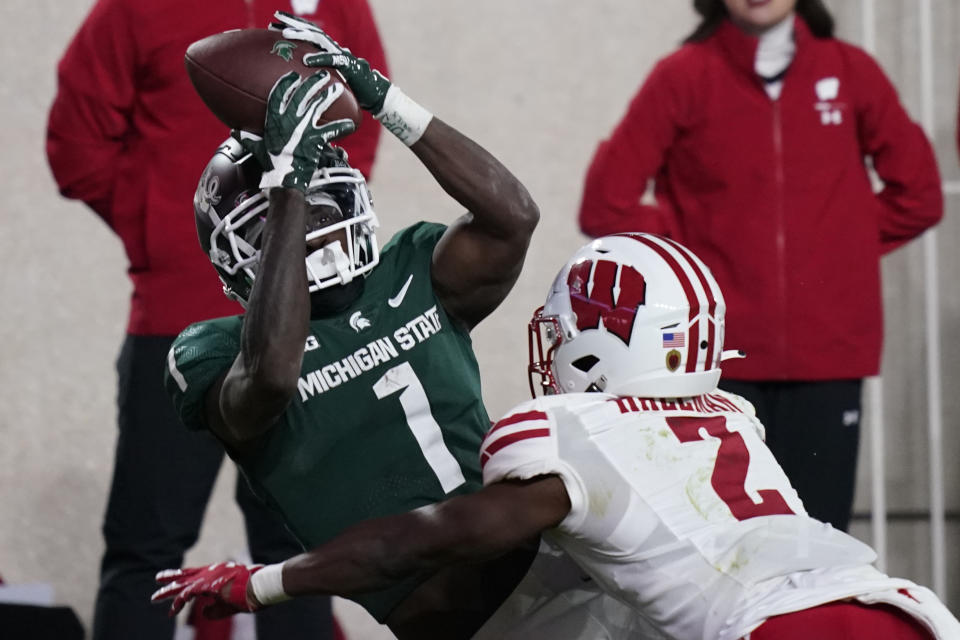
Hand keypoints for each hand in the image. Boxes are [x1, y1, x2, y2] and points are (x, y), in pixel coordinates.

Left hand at [151, 562, 262, 617]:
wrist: (258, 587)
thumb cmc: (248, 594)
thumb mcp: (228, 604)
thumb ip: (214, 609)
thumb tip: (202, 612)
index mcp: (217, 573)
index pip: (196, 573)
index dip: (183, 575)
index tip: (173, 576)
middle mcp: (210, 572)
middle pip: (186, 575)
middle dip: (171, 578)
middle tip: (157, 579)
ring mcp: (208, 578)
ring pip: (182, 585)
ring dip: (168, 592)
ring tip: (155, 597)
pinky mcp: (206, 586)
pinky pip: (187, 595)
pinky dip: (178, 603)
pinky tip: (172, 611)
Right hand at [239, 70, 355, 190]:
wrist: (283, 180)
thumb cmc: (270, 166)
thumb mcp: (256, 149)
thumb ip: (247, 138)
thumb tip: (236, 131)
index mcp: (273, 121)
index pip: (278, 96)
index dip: (286, 84)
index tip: (293, 76)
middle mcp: (288, 121)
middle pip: (301, 96)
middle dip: (312, 83)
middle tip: (321, 75)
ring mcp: (302, 130)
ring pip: (317, 107)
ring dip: (327, 96)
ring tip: (337, 89)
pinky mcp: (315, 141)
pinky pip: (330, 131)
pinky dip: (342, 127)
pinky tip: (352, 123)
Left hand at [272, 11, 390, 111]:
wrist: (378, 96)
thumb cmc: (356, 90)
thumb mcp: (334, 79)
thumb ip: (321, 73)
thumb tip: (305, 74)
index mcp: (331, 51)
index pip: (310, 35)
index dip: (294, 28)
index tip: (274, 25)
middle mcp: (336, 49)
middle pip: (312, 31)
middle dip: (294, 23)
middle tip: (275, 18)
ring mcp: (344, 56)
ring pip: (320, 41)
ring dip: (302, 36)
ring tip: (285, 35)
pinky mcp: (351, 67)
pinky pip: (333, 60)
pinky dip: (319, 59)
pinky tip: (305, 60)